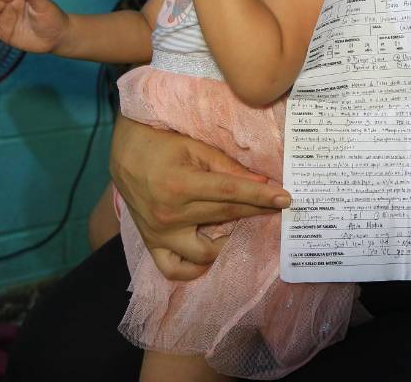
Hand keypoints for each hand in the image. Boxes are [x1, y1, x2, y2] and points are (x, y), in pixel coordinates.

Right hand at [110, 119, 290, 279]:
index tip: (286, 199)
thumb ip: (228, 167)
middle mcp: (169, 215)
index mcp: (180, 185)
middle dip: (256, 212)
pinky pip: (174, 269)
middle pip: (224, 218)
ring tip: (239, 225)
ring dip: (228, 241)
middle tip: (277, 206)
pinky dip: (194, 267)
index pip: (231, 194)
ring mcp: (159, 233)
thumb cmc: (161, 142)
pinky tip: (211, 251)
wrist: (124, 152)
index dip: (261, 197)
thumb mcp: (195, 146)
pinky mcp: (151, 242)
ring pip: (204, 252)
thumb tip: (262, 183)